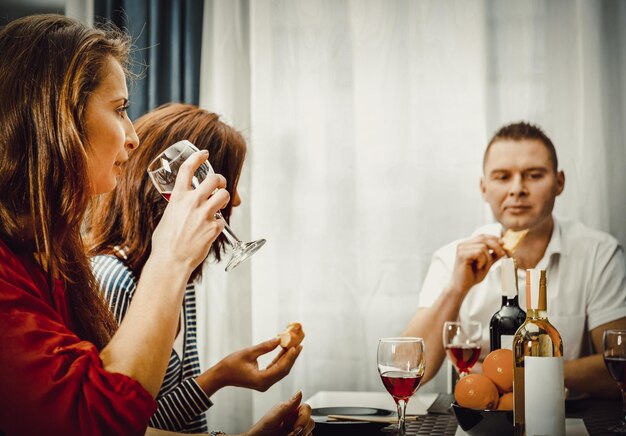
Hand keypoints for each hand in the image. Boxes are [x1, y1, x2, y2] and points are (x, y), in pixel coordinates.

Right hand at [151, 150, 229, 270]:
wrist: (171, 261)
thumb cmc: (165, 243)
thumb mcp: (167, 217)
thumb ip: (178, 208)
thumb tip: (183, 207)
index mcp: (177, 197)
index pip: (187, 169)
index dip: (198, 157)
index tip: (205, 154)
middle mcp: (192, 202)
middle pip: (214, 179)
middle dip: (220, 180)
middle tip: (220, 184)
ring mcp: (204, 214)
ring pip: (224, 195)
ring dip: (224, 198)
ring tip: (219, 205)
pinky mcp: (213, 228)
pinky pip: (222, 220)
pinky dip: (218, 224)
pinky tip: (210, 231)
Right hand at [211, 338, 301, 391]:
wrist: (220, 376)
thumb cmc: (231, 364)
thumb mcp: (248, 353)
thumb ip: (265, 347)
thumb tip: (279, 339)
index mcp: (262, 380)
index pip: (281, 368)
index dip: (290, 357)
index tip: (296, 346)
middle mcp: (265, 384)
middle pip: (283, 370)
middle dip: (292, 357)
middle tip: (299, 344)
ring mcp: (264, 383)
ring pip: (280, 370)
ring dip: (287, 358)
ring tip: (294, 346)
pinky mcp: (262, 380)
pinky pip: (274, 370)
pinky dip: (279, 360)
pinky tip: (284, 351)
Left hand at [245, 391, 314, 435]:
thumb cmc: (260, 431)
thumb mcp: (273, 418)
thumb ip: (287, 406)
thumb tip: (299, 392)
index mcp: (290, 410)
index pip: (306, 408)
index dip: (304, 418)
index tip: (296, 428)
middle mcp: (294, 419)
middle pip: (310, 421)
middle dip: (302, 430)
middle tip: (291, 435)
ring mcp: (296, 430)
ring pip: (310, 431)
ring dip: (301, 435)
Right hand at [449, 234, 505, 294]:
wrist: (462, 286)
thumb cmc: (472, 275)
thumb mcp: (486, 263)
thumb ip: (493, 255)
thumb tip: (504, 247)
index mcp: (467, 245)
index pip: (482, 236)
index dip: (494, 238)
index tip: (503, 244)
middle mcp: (463, 244)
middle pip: (483, 239)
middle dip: (496, 246)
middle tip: (502, 254)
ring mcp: (461, 249)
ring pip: (483, 247)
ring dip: (488, 258)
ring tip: (483, 266)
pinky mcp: (462, 255)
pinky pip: (479, 253)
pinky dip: (482, 261)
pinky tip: (478, 267)